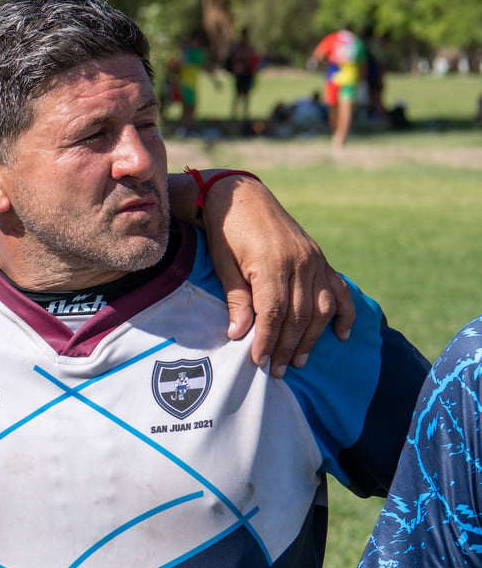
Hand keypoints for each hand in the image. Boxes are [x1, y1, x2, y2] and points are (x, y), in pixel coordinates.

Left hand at [202, 174, 352, 375]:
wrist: (242, 196)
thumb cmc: (226, 231)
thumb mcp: (224, 264)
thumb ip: (236, 299)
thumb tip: (240, 334)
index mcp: (272, 263)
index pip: (275, 313)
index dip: (268, 340)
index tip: (259, 361)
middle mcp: (300, 262)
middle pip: (300, 315)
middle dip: (289, 346)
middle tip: (278, 370)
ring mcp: (314, 260)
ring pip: (321, 307)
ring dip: (312, 337)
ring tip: (300, 361)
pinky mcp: (320, 258)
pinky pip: (338, 289)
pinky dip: (343, 313)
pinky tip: (341, 334)